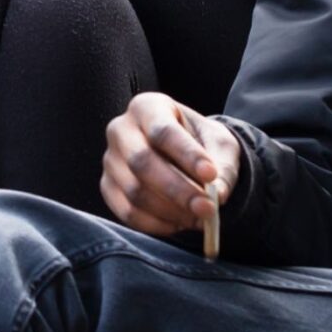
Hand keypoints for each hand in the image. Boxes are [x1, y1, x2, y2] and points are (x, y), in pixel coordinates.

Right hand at [102, 92, 240, 241]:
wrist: (183, 155)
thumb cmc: (201, 143)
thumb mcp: (220, 144)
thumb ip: (223, 166)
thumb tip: (219, 195)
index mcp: (147, 107)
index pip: (162, 131)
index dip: (186, 154)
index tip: (211, 175)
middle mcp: (120, 130)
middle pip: (142, 162)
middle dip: (178, 189)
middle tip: (208, 208)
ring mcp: (110, 160)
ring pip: (135, 191)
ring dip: (171, 210)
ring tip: (200, 217)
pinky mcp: (108, 188)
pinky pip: (127, 213)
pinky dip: (157, 224)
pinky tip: (181, 223)